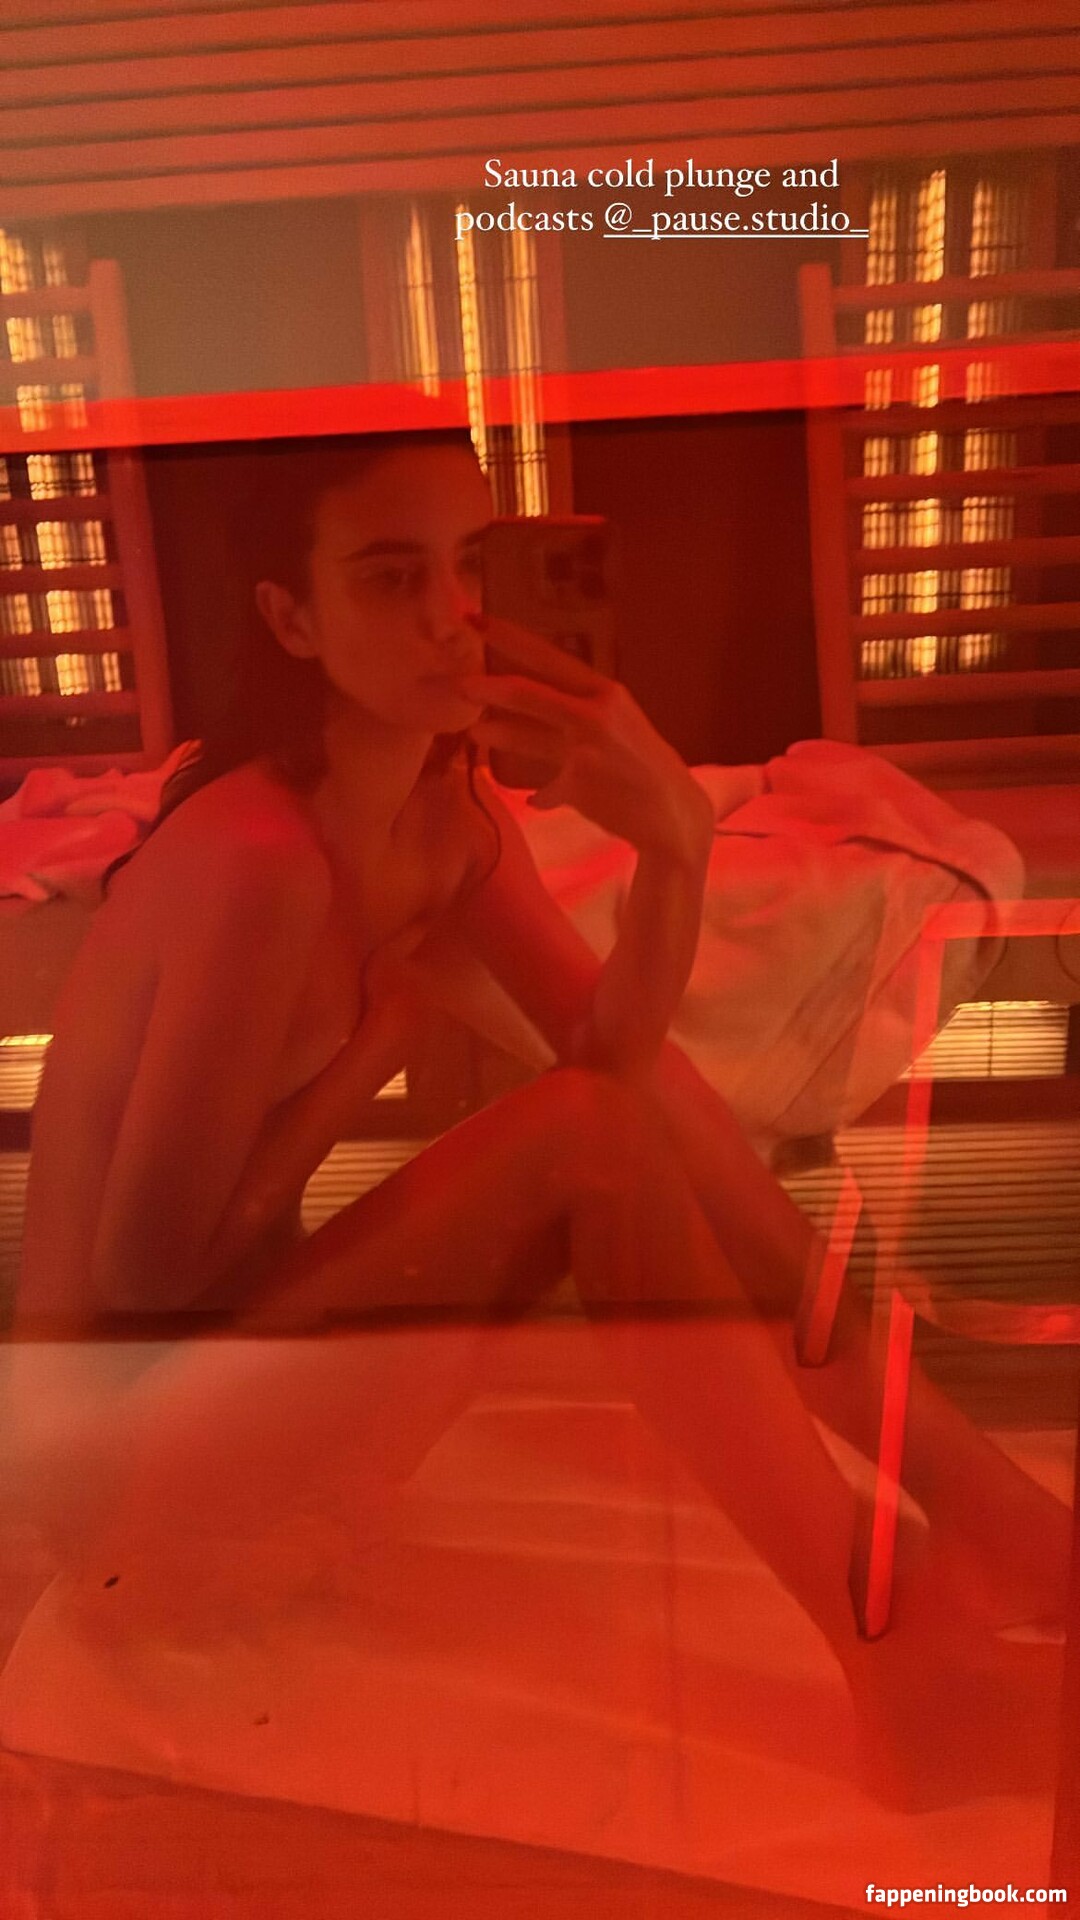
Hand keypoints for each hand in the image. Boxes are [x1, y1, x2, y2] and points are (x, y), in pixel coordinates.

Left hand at [458, 617, 713, 864]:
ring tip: (473, 733)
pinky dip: (542, 796)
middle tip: (456, 682)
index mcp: (606, 691)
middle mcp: (596, 714)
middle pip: (528, 693)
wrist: (673, 813)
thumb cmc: (643, 765)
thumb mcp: (617, 725)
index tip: (475, 620)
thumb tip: (528, 707)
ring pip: (527, 736)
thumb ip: (577, 713)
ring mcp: (586, 749)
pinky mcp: (580, 785)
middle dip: (487, 686)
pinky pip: (545, 789)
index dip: (509, 637)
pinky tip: (538, 800)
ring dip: (497, 733)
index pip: (549, 657)